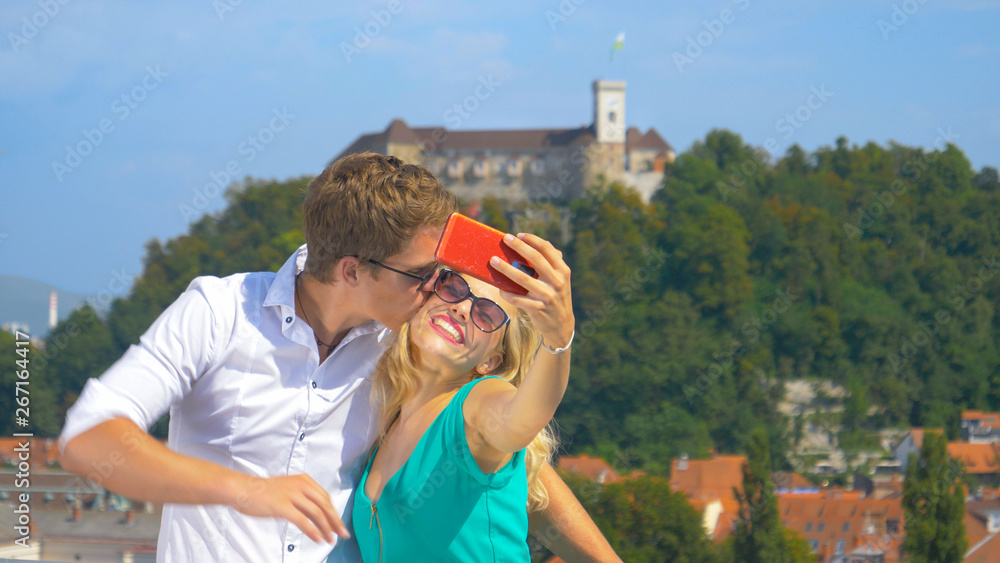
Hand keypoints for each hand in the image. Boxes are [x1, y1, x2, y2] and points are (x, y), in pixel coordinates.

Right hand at [229, 473, 349, 543]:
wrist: (243, 489)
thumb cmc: (264, 492)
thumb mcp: (288, 489)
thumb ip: (303, 498)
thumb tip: (317, 515)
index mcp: (304, 480)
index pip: (325, 498)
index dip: (334, 513)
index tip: (339, 524)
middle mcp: (301, 485)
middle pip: (325, 505)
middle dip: (335, 521)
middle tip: (342, 534)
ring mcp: (291, 495)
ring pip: (316, 513)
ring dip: (326, 528)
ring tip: (330, 539)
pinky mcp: (282, 506)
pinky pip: (302, 521)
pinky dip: (312, 531)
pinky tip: (317, 538)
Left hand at [490, 232, 573, 348]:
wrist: (561, 326)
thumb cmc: (556, 297)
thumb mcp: (560, 280)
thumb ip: (551, 264)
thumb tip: (534, 244)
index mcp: (562, 271)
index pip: (547, 249)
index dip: (532, 239)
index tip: (519, 234)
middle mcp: (557, 281)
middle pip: (535, 259)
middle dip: (519, 246)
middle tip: (505, 239)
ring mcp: (547, 295)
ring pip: (522, 278)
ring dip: (506, 268)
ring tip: (493, 260)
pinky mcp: (538, 308)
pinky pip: (517, 298)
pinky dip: (507, 293)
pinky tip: (500, 288)